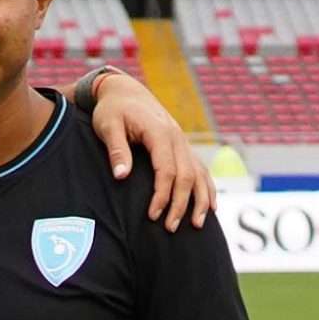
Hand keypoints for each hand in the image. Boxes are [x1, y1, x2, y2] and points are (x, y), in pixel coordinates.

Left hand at [81, 68, 215, 227]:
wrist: (125, 92)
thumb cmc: (112, 110)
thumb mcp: (107, 126)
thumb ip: (116, 150)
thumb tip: (121, 176)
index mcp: (159, 132)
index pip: (167, 170)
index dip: (162, 195)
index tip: (152, 215)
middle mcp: (177, 137)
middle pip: (186, 176)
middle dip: (180, 204)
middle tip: (170, 228)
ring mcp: (183, 142)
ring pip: (199, 174)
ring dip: (200, 200)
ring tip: (196, 225)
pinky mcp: (182, 147)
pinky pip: (201, 169)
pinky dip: (207, 189)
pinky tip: (211, 208)